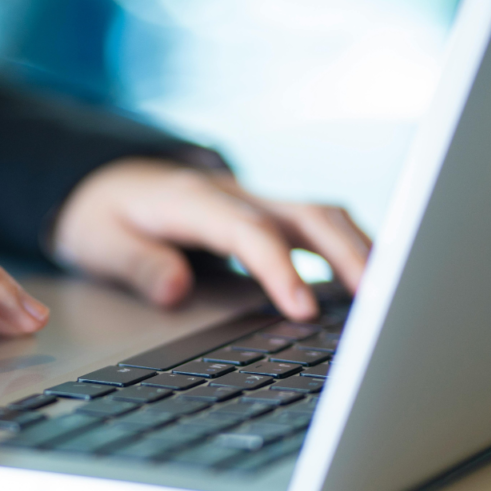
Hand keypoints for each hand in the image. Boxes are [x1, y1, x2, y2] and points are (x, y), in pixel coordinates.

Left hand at [51, 158, 370, 319]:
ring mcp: (252, 200)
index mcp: (191, 200)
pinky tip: (366, 283)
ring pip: (321, 214)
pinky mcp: (262, 213)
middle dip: (349, 253)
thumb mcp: (97, 242)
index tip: (304, 311)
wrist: (102, 179)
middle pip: (306, 212)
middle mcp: (232, 194)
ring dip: (359, 249)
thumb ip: (136, 265)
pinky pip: (313, 225)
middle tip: (383, 300)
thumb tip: (177, 291)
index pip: (249, 232)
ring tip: (392, 295)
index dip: (280, 269)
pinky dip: (345, 249)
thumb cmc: (102, 214)